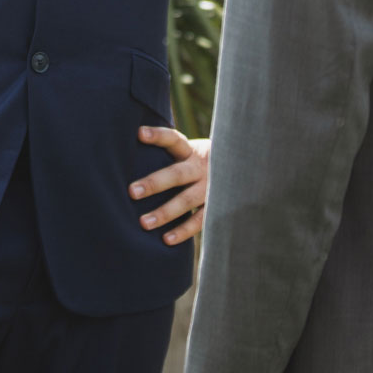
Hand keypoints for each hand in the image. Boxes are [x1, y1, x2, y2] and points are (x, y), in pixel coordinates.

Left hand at [131, 126, 209, 245]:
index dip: (158, 136)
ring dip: (165, 212)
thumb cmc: (199, 161)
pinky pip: (200, 220)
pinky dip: (183, 231)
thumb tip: (133, 139)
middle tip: (132, 192)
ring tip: (143, 223)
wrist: (240, 169)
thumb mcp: (189, 150)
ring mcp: (210, 188)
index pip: (173, 139)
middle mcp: (201, 168)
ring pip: (187, 201)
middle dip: (154, 183)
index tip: (139, 133)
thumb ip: (167, 151)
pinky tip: (166, 239)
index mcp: (191, 151)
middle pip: (177, 174)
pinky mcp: (216, 207)